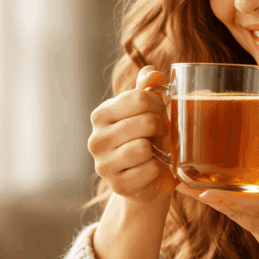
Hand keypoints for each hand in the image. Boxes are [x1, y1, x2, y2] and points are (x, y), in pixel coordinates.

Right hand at [88, 65, 175, 204]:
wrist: (147, 180)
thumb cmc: (147, 139)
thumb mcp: (146, 112)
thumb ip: (147, 89)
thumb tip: (153, 73)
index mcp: (101, 115)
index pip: (139, 98)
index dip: (159, 104)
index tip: (160, 112)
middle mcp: (96, 139)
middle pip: (145, 122)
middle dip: (162, 127)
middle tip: (161, 134)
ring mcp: (104, 165)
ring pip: (144, 147)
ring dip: (159, 150)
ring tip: (156, 151)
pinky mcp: (117, 185)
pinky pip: (149, 170)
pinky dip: (158, 169)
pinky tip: (152, 169)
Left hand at [176, 155, 258, 258]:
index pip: (255, 207)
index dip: (226, 200)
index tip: (202, 192)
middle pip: (237, 213)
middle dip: (207, 198)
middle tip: (179, 181)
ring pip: (239, 218)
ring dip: (216, 203)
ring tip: (190, 186)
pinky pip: (247, 223)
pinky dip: (232, 209)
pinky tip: (219, 196)